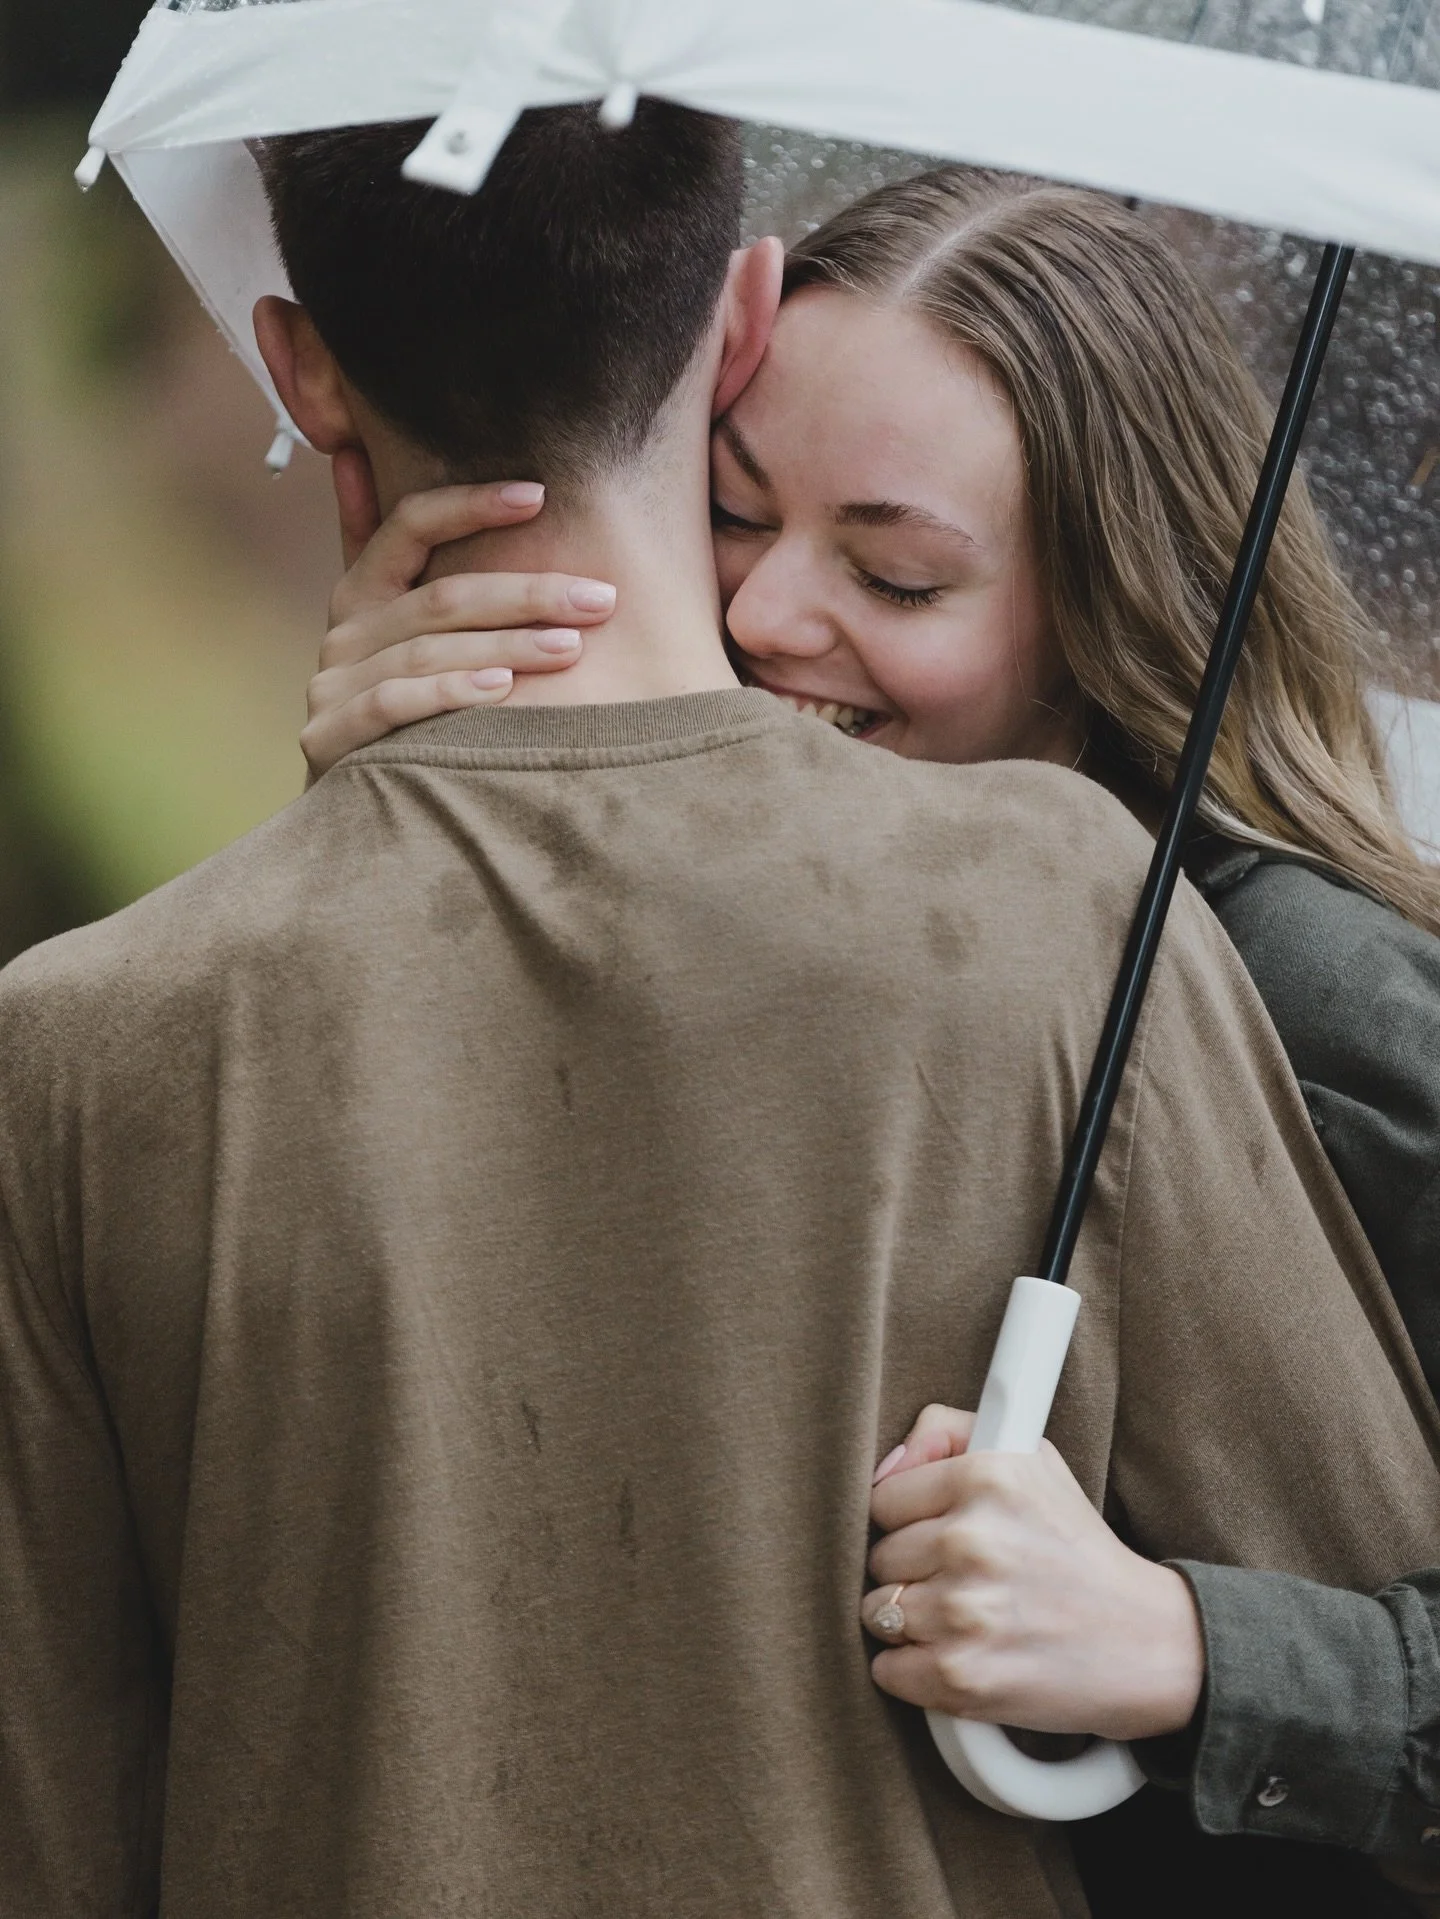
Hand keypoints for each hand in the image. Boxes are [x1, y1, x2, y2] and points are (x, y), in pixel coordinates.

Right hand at [302, 453, 615, 781]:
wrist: (355, 811)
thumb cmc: (397, 712)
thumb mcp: (395, 632)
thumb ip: (387, 553)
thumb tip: (358, 454)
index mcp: (362, 592)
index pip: (410, 523)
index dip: (471, 504)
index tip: (539, 495)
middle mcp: (343, 630)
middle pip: (441, 597)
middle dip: (527, 593)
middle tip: (598, 598)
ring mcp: (331, 685)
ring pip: (429, 652)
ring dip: (507, 646)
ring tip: (571, 647)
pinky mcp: (329, 738)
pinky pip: (395, 705)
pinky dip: (450, 694)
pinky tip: (502, 689)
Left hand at [863, 1405, 1203, 1742]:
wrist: (1146, 1643)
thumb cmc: (1077, 1549)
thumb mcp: (1030, 1460)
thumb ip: (947, 1433)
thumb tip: (883, 1467)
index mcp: (986, 1475)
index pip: (883, 1499)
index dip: (910, 1521)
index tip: (941, 1536)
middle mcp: (972, 1539)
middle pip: (879, 1558)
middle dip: (912, 1571)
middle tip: (964, 1581)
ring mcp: (964, 1611)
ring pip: (877, 1613)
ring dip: (912, 1623)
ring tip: (966, 1620)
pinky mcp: (961, 1676)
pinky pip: (888, 1670)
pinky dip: (914, 1672)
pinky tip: (960, 1656)